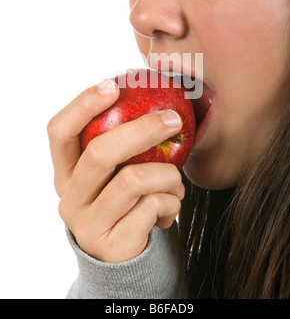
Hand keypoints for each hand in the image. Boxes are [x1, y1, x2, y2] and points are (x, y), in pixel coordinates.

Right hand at [47, 80, 184, 262]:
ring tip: (176, 182)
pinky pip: (151, 207)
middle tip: (173, 120)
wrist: (125, 257)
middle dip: (143, 130)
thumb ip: (120, 144)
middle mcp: (68, 196)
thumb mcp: (114, 172)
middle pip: (100, 152)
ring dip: (168, 175)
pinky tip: (170, 208)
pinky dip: (172, 201)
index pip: (60, 131)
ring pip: (133, 180)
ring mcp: (87, 222)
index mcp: (65, 171)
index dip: (82, 105)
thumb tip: (156, 102)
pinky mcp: (111, 244)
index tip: (113, 85)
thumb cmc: (125, 202)